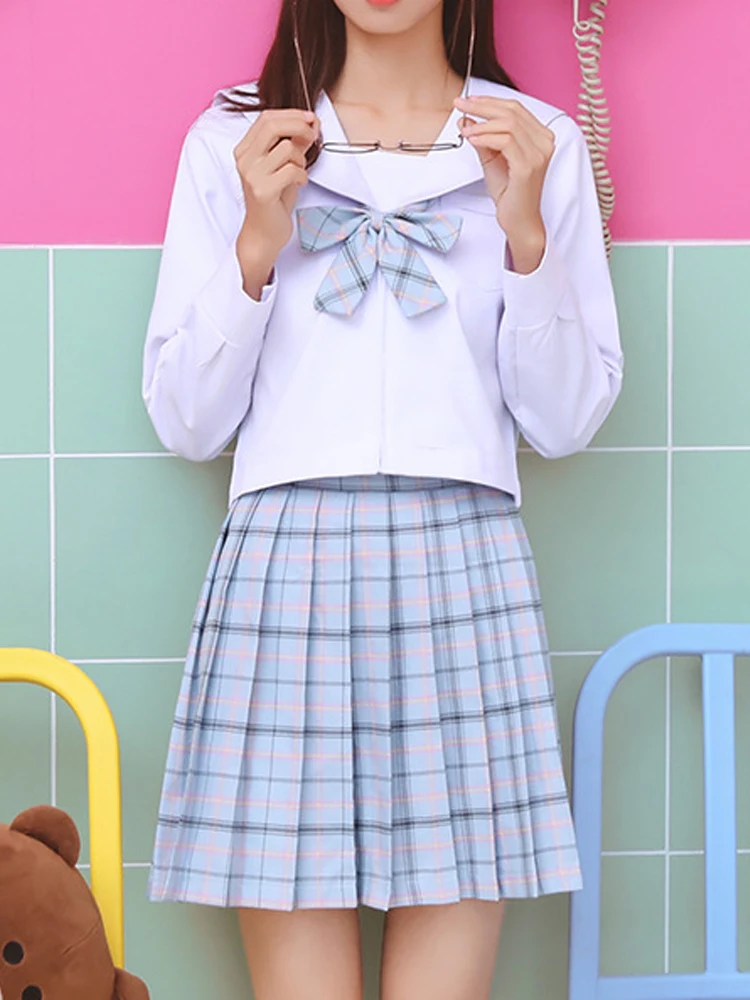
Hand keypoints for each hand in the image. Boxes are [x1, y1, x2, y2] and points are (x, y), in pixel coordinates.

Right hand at [233, 109, 319, 297]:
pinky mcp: (262, 190)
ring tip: (299, 174)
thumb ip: (295, 144)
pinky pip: (292, 171)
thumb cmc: (275, 200)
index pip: (267, 117)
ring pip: (287, 149)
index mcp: (245, 149)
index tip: (311, 118)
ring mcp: (251, 175)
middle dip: (299, 126)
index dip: (292, 114)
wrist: (264, 233)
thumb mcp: (284, 166)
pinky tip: (298, 185)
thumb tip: (312, 123)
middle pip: (273, 125)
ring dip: (301, 160)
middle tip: (313, 137)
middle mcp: (244, 159)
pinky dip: (302, 176)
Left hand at [455, 96, 554, 272]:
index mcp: (540, 136)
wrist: (518, 220)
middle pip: (512, 111)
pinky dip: (485, 137)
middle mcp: (544, 142)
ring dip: (482, 123)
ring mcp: (538, 154)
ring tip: (464, 129)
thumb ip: (482, 138)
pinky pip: (505, 141)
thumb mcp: (492, 159)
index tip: (467, 101)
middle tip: (460, 104)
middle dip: (482, 105)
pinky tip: (472, 138)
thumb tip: (466, 118)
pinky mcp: (528, 166)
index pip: (515, 108)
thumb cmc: (510, 193)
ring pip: (508, 123)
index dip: (489, 101)